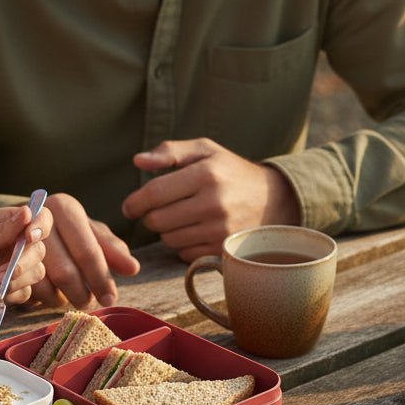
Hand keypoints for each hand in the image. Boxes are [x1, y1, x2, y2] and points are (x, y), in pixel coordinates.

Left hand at [0, 202, 52, 318]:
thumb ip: (1, 231)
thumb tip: (27, 211)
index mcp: (7, 223)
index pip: (39, 217)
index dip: (40, 226)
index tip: (30, 238)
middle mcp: (17, 243)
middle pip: (39, 249)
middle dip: (21, 264)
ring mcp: (18, 266)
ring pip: (36, 273)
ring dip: (11, 282)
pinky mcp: (16, 288)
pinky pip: (26, 292)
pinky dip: (8, 295)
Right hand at [27, 193, 139, 309]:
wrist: (18, 228)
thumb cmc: (64, 232)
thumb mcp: (89, 234)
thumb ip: (111, 249)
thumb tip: (133, 268)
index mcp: (64, 208)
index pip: (88, 251)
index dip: (101, 278)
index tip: (110, 299)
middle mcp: (39, 218)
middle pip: (66, 272)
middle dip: (80, 293)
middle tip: (89, 302)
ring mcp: (16, 239)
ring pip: (46, 283)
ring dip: (61, 297)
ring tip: (69, 297)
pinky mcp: (3, 259)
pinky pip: (27, 289)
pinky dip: (42, 297)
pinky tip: (50, 294)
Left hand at [123, 138, 301, 260]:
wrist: (274, 200)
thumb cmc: (230, 172)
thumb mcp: (205, 151)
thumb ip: (170, 151)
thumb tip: (138, 161)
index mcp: (206, 174)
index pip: (154, 194)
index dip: (135, 203)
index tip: (130, 207)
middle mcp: (213, 203)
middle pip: (157, 220)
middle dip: (150, 216)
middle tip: (158, 210)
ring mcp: (219, 229)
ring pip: (168, 239)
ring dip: (166, 231)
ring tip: (180, 218)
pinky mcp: (223, 250)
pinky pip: (183, 253)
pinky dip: (182, 244)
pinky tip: (193, 231)